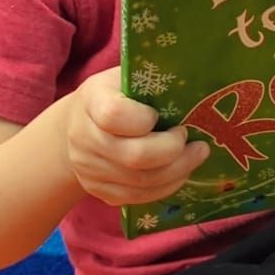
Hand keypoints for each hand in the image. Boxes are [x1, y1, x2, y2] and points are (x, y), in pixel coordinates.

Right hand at [64, 67, 209, 207]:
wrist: (77, 126)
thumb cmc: (115, 96)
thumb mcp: (126, 77)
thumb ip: (152, 79)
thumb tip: (196, 78)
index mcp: (91, 101)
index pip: (114, 115)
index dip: (144, 119)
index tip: (160, 115)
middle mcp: (83, 137)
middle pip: (134, 156)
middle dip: (173, 151)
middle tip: (196, 143)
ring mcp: (88, 169)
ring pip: (140, 181)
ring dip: (177, 171)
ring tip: (196, 156)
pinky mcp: (98, 191)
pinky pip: (137, 197)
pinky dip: (166, 186)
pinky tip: (180, 172)